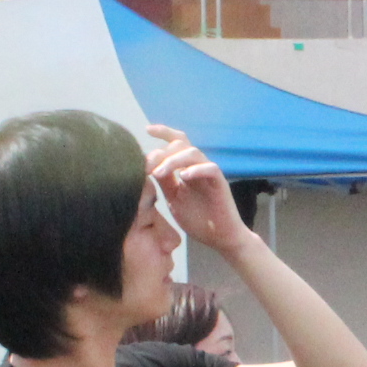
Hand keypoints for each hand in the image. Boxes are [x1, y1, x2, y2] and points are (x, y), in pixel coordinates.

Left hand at [144, 127, 251, 256]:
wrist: (220, 238)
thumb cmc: (198, 219)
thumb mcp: (174, 198)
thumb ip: (163, 181)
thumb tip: (146, 165)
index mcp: (187, 168)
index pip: (176, 143)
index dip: (163, 133)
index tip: (147, 129)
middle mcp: (198, 167)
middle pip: (182, 144)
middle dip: (162, 151)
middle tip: (148, 166)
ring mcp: (210, 174)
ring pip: (193, 153)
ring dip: (173, 160)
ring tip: (159, 173)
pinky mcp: (220, 183)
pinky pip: (210, 169)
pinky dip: (196, 169)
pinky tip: (183, 176)